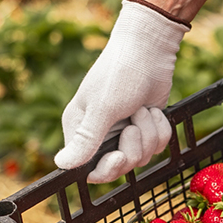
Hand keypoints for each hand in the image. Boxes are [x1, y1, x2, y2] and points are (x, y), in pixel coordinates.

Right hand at [54, 0, 188, 182]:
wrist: (149, 52)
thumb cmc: (120, 74)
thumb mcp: (102, 109)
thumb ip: (86, 140)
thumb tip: (62, 165)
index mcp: (81, 131)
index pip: (91, 170)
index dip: (108, 170)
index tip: (120, 156)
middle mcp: (101, 136)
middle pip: (122, 167)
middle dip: (134, 147)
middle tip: (133, 125)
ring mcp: (124, 133)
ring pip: (144, 157)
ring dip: (149, 133)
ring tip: (142, 109)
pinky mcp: (145, 129)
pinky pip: (158, 145)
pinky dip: (161, 128)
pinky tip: (153, 110)